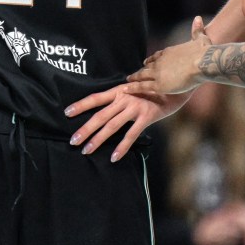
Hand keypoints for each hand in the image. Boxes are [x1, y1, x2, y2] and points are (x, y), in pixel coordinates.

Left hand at [64, 85, 191, 161]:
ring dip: (98, 139)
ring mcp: (136, 107)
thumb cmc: (154, 90)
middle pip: (100, 115)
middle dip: (85, 129)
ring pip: (112, 125)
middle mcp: (126, 97)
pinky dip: (122, 147)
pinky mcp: (147, 116)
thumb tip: (106, 108)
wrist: (177, 87)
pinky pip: (131, 134)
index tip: (67, 113)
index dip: (81, 105)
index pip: (96, 98)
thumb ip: (121, 98)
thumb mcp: (135, 89)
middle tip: (73, 140)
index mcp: (120, 90)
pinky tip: (114, 157)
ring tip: (86, 150)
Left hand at [127, 16, 211, 94]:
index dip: (152, 60)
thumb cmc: (203, 51)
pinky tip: (126, 89)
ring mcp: (158, 73)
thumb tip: (198, 18)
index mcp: (169, 52)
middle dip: (141, 70)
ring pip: (142, 75)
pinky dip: (133, 87)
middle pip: (148, 66)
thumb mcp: (200, 38)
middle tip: (133, 75)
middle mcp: (161, 61)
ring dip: (134, 78)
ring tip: (127, 82)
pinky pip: (142, 86)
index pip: (157, 56)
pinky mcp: (159, 84)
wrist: (202, 62)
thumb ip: (197, 30)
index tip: (146, 62)